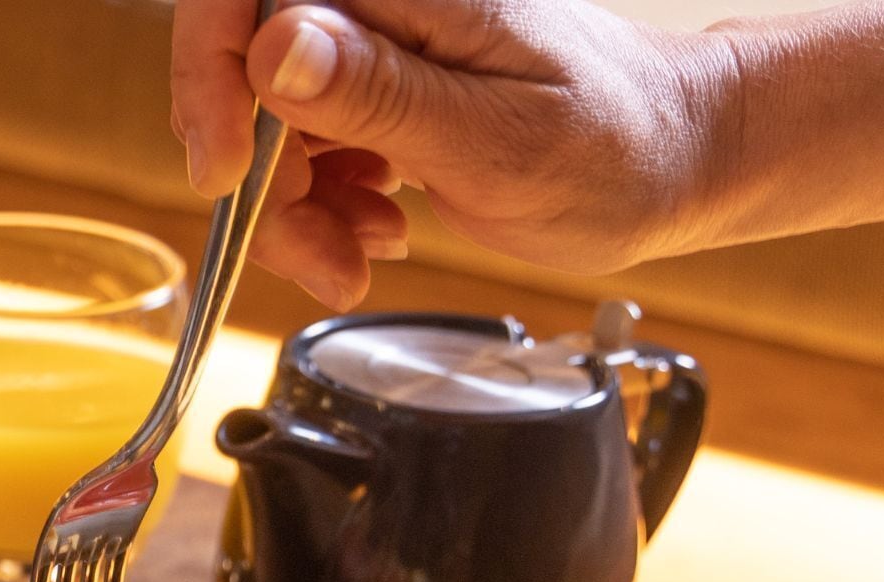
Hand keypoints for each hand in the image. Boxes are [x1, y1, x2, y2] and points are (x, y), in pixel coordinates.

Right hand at [170, 0, 722, 306]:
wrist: (673, 162)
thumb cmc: (614, 149)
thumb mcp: (495, 139)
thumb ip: (378, 92)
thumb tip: (275, 46)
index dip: (210, 76)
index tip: (230, 169)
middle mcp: (379, 1)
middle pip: (242, 69)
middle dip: (260, 178)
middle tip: (318, 253)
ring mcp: (371, 42)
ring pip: (261, 119)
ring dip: (290, 207)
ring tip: (356, 254)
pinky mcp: (371, 86)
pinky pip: (296, 144)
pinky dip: (317, 206)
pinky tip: (371, 229)